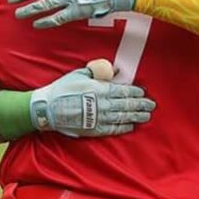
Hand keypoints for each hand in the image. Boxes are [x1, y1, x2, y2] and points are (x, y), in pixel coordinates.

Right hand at [30, 65, 154, 136]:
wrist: (47, 109)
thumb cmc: (62, 89)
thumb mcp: (80, 74)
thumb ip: (98, 72)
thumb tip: (114, 69)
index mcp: (100, 90)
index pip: (124, 91)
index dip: (136, 93)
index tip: (144, 93)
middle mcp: (103, 105)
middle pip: (127, 105)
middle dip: (141, 105)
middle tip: (151, 105)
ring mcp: (99, 118)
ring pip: (123, 117)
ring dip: (136, 116)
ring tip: (146, 116)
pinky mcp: (94, 129)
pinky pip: (113, 129)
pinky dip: (123, 128)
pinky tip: (131, 126)